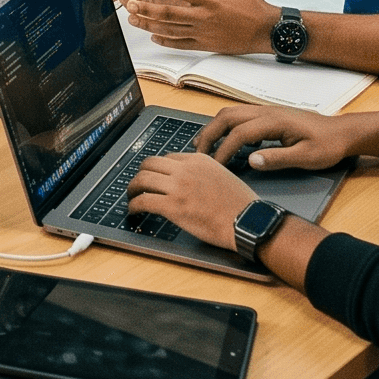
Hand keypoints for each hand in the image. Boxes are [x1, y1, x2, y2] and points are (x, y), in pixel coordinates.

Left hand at [124, 151, 256, 250]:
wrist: (248, 221)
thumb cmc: (241, 204)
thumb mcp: (223, 175)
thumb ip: (203, 173)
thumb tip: (189, 180)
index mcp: (198, 160)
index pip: (167, 158)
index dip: (158, 169)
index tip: (154, 177)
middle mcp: (185, 169)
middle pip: (149, 164)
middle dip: (140, 174)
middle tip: (137, 185)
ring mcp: (178, 187)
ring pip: (141, 180)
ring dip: (131, 188)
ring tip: (130, 196)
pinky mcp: (173, 206)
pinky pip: (143, 201)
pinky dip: (133, 205)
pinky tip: (133, 211)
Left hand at [127, 0, 277, 54]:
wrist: (266, 31)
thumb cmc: (252, 2)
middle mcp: (204, 17)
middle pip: (169, 13)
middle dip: (147, 9)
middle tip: (130, 4)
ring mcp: (203, 33)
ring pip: (171, 31)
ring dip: (149, 26)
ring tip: (133, 19)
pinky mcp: (205, 46)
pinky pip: (180, 45)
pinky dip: (165, 41)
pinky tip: (153, 37)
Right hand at [193, 103, 358, 172]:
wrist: (343, 132)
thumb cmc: (328, 145)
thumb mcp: (307, 157)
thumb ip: (278, 158)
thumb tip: (251, 160)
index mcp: (274, 121)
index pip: (239, 134)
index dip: (224, 150)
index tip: (214, 167)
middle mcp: (267, 111)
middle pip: (227, 117)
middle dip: (210, 134)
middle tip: (199, 153)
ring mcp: (267, 110)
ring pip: (231, 113)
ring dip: (215, 128)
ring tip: (205, 146)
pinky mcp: (270, 115)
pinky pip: (241, 116)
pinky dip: (227, 127)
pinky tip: (229, 142)